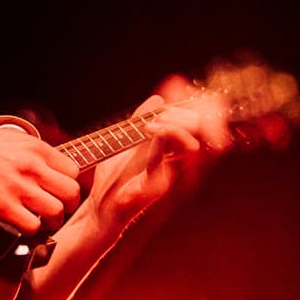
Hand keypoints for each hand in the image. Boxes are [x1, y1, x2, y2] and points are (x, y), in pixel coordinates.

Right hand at [0, 125, 80, 235]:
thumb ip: (32, 153)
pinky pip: (32, 226)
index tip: (61, 192)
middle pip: (71, 193)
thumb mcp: (10, 140)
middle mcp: (32, 167)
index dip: (68, 185)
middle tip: (58, 211)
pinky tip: (23, 225)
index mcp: (36, 148)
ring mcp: (18, 187)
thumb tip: (47, 167)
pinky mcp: (3, 206)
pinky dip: (32, 231)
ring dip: (52, 222)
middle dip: (68, 206)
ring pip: (56, 212)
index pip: (73, 171)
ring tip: (43, 222)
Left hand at [89, 76, 230, 230]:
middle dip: (189, 113)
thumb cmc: (113, 181)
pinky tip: (150, 130)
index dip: (197, 104)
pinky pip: (163, 163)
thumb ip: (140, 119)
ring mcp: (167, 176)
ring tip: (152, 123)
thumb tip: (158, 98)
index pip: (197, 124)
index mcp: (170, 151)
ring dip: (175, 127)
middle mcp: (175, 163)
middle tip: (166, 108)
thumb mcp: (124, 143)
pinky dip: (159, 142)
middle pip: (202, 133)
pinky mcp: (154, 188)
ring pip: (190, 147)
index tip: (180, 87)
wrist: (98, 211)